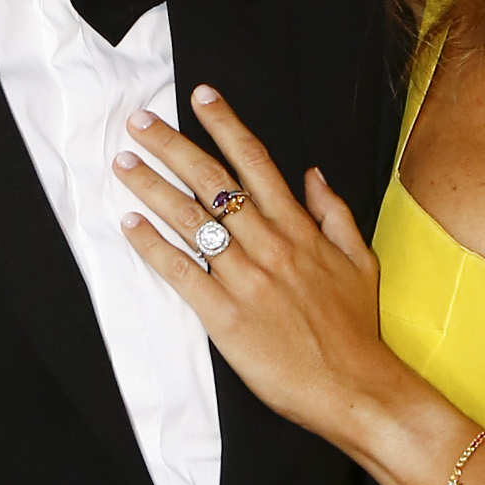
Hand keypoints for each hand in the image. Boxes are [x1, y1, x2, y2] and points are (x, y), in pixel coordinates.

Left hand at [116, 86, 431, 463]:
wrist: (355, 388)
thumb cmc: (355, 330)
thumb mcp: (359, 262)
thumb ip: (334, 215)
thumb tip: (313, 174)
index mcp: (299, 231)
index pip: (256, 164)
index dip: (226, 126)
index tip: (201, 96)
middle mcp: (270, 246)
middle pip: (213, 184)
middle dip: (173, 147)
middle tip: (140, 121)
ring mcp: (245, 280)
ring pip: (191, 221)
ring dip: (153, 188)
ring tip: (124, 163)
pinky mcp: (225, 316)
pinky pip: (181, 272)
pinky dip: (153, 247)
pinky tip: (130, 225)